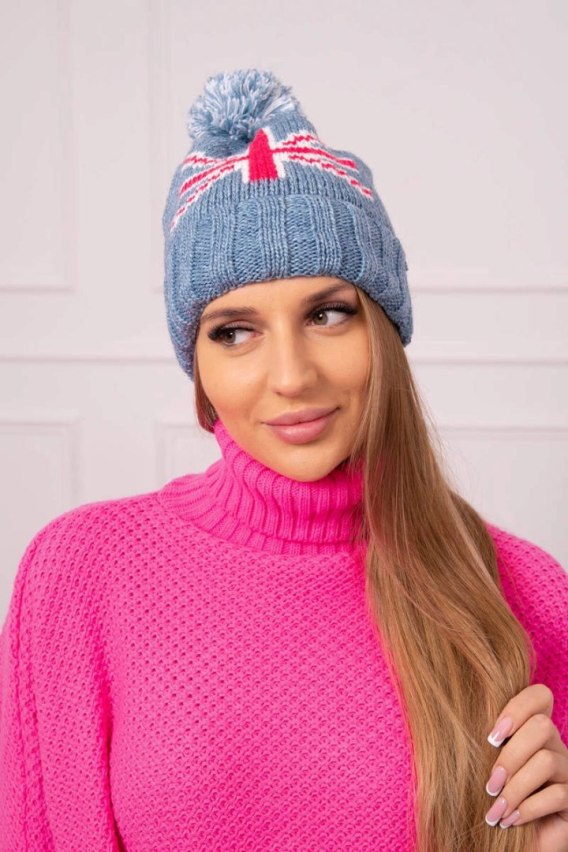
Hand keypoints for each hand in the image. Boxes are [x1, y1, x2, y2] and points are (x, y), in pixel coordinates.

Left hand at [484, 683, 567, 849]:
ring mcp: (567, 771)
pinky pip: (558, 794)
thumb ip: (485, 742)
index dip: (518, 707)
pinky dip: (528, 809)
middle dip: (511, 755)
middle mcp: (555, 745)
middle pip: (542, 726)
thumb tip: (455, 718)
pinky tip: (510, 821)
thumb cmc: (492, 798)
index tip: (492, 737)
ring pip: (547, 761)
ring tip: (496, 809)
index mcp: (532, 730)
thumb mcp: (485, 765)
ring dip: (515, 787)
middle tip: (490, 783)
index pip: (540, 695)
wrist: (512, 843)